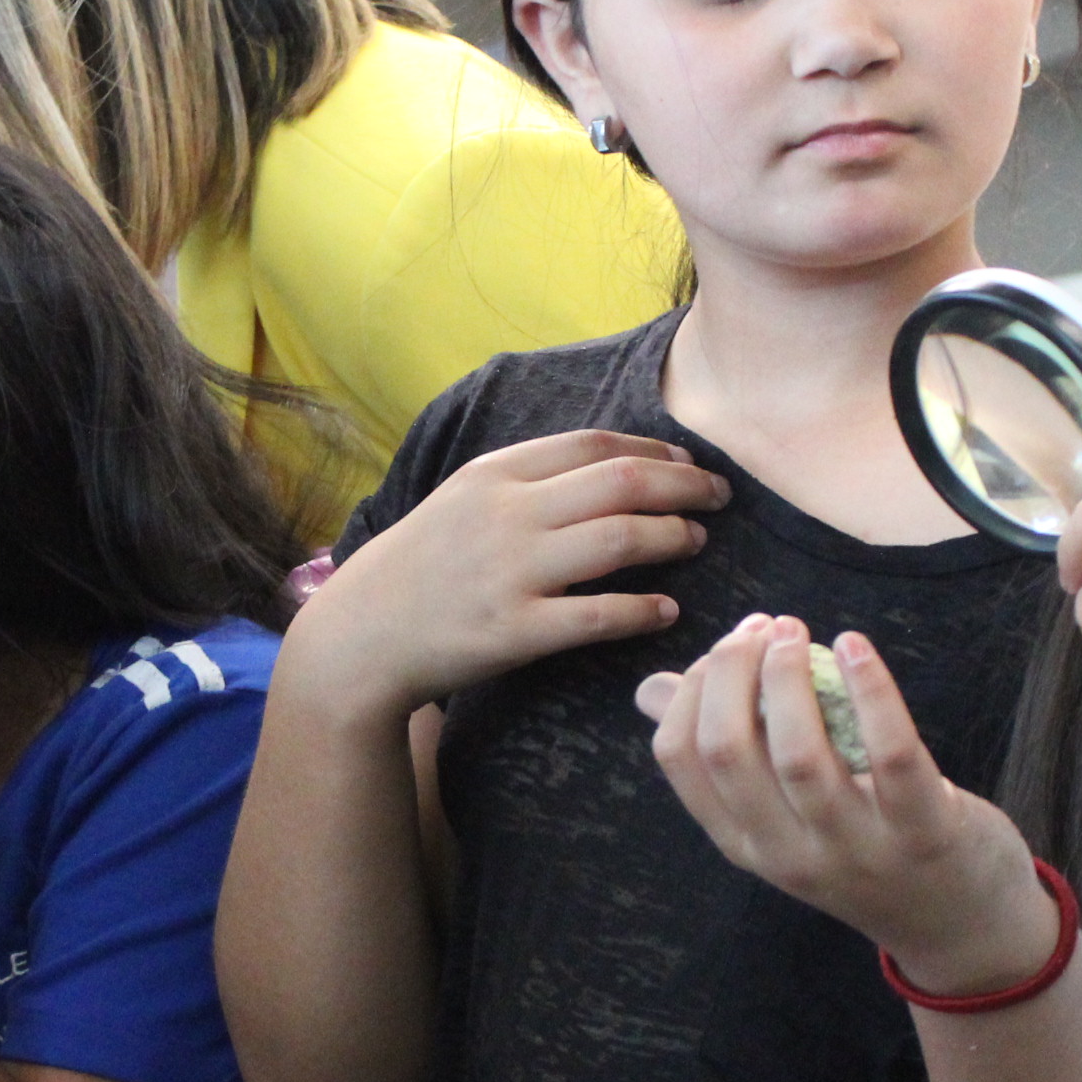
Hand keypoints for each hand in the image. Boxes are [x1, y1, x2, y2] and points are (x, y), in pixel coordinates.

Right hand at [288, 431, 723, 719]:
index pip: (595, 445)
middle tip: (719, 498)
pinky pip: (598, 616)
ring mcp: (511, 573)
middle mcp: (506, 514)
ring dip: (673, 537)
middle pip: (622, 482)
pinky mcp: (514, 631)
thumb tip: (610, 465)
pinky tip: (667, 611)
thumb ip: (526, 479)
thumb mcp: (462, 500)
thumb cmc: (422, 566)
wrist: (362, 636)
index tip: (688, 465)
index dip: (656, 452)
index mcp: (495, 474)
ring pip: (620, 539)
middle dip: (685, 486)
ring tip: (696, 541)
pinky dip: (643, 610)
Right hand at [636, 616, 1050, 992]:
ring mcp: (855, 848)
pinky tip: (856, 645)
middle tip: (764, 626)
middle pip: (728, 750)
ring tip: (795, 630)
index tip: (725, 647)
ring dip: (789, 677)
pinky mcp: (923, 832)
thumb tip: (651, 691)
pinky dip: (871, 691)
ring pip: (799, 755)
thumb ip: (727, 757)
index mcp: (745, 843)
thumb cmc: (864, 850)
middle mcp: (789, 854)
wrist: (959, 927)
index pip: (681, 758)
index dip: (691, 688)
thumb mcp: (785, 819)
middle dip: (732, 670)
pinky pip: (890, 754)